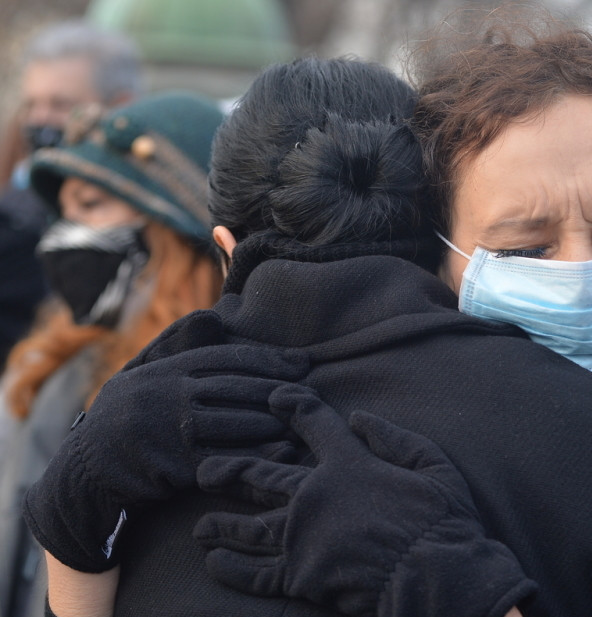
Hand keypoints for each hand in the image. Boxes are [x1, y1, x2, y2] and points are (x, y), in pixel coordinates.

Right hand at [23, 324, 309, 572]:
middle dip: (278, 389)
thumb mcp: (145, 372)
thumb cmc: (129, 413)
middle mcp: (170, 394)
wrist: (87, 467)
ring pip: (232, 422)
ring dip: (272, 421)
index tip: (303, 363)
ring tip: (304, 420)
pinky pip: (222, 458)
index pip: (228, 358)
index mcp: (169, 369)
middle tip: (313, 392)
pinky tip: (282, 453)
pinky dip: (254, 455)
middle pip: (236, 388)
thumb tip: (216, 315)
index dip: (270, 359)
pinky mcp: (171, 467)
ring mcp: (169, 430)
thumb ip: (181, 346)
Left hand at [195, 385, 534, 616]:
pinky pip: (256, 571)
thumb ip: (394, 437)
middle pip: (261, 476)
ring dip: (221, 524)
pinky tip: (214, 563)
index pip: (313, 424)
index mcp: (347, 463)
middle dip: (230, 468)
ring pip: (248, 526)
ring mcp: (301, 536)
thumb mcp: (432, 464)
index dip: (293, 407)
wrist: (433, 575)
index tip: (276, 398)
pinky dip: (232, 568)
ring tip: (199, 525)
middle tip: (205, 468)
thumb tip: (359, 417)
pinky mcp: (299, 574)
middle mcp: (314, 494)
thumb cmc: (440, 519)